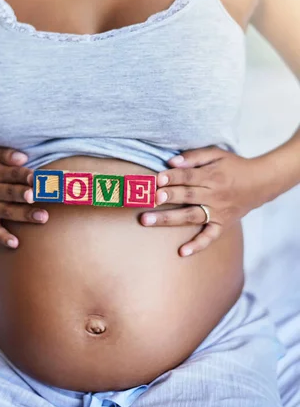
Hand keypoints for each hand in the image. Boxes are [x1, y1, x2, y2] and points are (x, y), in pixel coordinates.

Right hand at [0, 145, 48, 248]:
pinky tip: (15, 244)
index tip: (37, 177)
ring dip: (24, 215)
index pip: (11, 173)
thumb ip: (6, 154)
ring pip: (7, 212)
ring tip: (43, 217)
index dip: (24, 175)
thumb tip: (24, 158)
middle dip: (24, 195)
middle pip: (10, 193)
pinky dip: (3, 238)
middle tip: (37, 196)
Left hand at [140, 146, 262, 256]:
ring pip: (190, 216)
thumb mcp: (216, 154)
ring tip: (146, 220)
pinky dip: (197, 245)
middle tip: (149, 199)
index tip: (156, 178)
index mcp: (212, 176)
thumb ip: (194, 157)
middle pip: (187, 196)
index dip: (172, 177)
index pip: (188, 177)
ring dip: (168, 219)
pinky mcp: (222, 225)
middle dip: (167, 197)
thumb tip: (171, 162)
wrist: (260, 183)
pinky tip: (182, 252)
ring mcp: (218, 212)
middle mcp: (214, 196)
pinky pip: (209, 237)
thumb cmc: (233, 166)